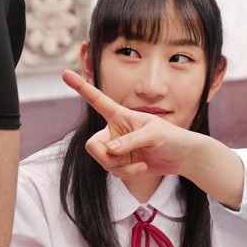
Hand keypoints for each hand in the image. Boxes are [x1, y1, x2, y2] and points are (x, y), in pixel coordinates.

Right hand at [62, 70, 197, 178]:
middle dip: (105, 156)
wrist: (182, 157)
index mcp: (120, 115)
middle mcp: (114, 130)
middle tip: (120, 158)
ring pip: (103, 161)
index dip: (81, 88)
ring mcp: (117, 148)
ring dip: (121, 167)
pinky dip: (127, 173)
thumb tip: (110, 150)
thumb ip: (131, 140)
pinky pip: (113, 172)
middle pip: (92, 145)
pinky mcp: (122, 163)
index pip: (97, 100)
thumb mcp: (154, 134)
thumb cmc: (171, 138)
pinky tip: (141, 167)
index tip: (64, 73)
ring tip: (140, 163)